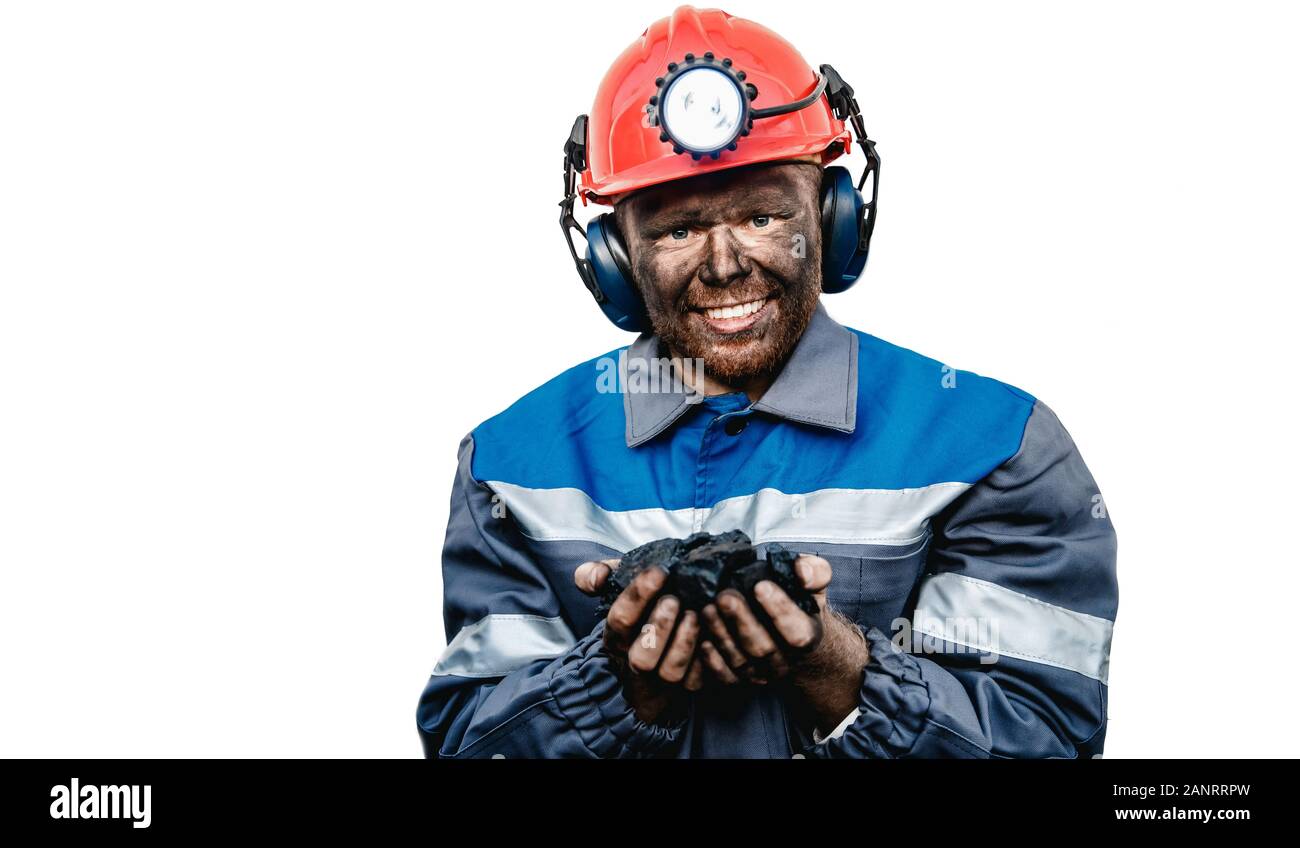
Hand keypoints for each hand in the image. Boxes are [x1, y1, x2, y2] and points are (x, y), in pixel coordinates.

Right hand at [574, 559, 704, 724]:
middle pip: (641, 657)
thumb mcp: (617, 584)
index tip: (658, 572)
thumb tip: (596, 577)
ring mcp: (661, 676)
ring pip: (669, 673)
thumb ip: (598, 574)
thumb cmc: (641, 604)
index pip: (620, 619)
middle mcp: (636, 658)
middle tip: (674, 600)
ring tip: (694, 615)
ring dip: (683, 644)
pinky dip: (703, 662)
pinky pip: (695, 682)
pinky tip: (710, 637)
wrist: (665, 628)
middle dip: (658, 628)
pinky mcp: (685, 685)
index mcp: (617, 635)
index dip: (637, 596)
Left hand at [702, 555, 868, 731]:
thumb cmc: (801, 604)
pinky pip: (727, 677)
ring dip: (722, 636)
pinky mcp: (743, 680)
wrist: (796, 636)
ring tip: (708, 609)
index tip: (760, 586)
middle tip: (725, 596)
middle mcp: (787, 660)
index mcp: (809, 636)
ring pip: (742, 662)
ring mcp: (764, 673)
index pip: (798, 632)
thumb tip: (802, 571)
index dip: (780, 610)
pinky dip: (713, 661)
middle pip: (764, 649)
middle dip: (742, 621)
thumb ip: (815, 572)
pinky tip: (703, 640)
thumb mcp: (815, 583)